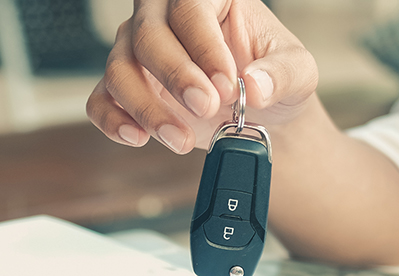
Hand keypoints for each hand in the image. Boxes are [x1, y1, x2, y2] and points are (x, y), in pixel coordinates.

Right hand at [87, 0, 318, 153]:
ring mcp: (138, 52)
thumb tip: (256, 87)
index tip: (227, 86)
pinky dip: (113, 120)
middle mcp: (165, 17)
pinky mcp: (125, 90)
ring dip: (147, 108)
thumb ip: (282, 75)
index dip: (204, 47)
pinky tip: (138, 137)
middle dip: (175, 76)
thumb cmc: (273, 79)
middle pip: (147, 34)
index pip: (191, 7)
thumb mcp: (297, 74)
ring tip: (182, 139)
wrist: (260, 113)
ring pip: (119, 68)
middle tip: (206, 109)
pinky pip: (100, 100)